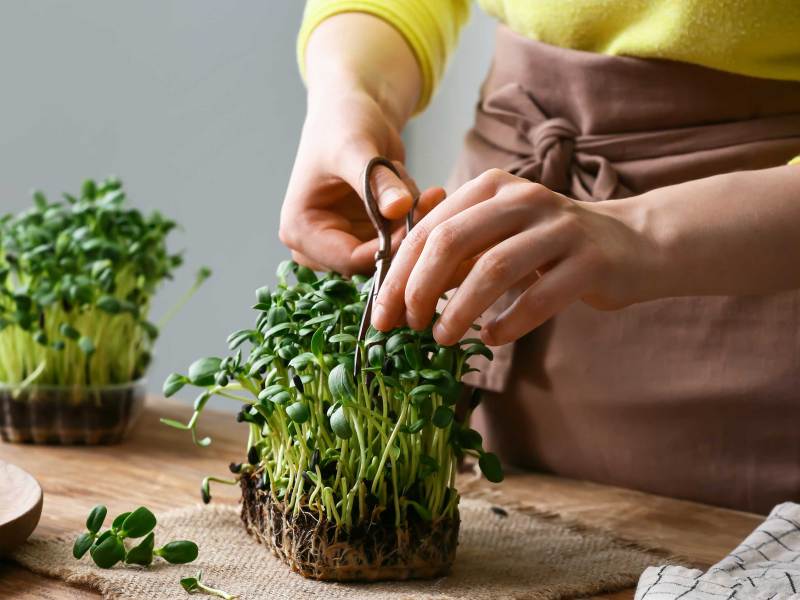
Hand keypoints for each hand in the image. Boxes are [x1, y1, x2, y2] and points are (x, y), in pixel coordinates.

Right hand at [279, 14, 443, 275]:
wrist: (354, 111)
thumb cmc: (342, 123)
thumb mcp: (356, 148)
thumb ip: (375, 181)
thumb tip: (399, 208)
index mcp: (299, 230)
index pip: (348, 260)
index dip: (387, 248)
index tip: (417, 218)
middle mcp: (316, 245)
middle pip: (369, 264)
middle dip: (402, 236)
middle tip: (429, 201)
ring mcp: (342, 242)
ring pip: (389, 255)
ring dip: (411, 225)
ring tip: (420, 189)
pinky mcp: (366, 236)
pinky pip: (399, 242)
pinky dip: (414, 219)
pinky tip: (422, 192)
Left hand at [371, 169, 657, 345]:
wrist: (631, 244)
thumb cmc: (549, 246)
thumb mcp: (497, 239)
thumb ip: (454, 256)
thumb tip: (401, 292)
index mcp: (492, 187)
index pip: (430, 228)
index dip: (399, 273)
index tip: (382, 313)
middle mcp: (524, 198)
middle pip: (454, 241)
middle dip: (419, 288)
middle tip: (407, 326)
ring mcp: (560, 228)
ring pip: (494, 268)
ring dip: (460, 309)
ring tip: (442, 337)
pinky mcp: (590, 261)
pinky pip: (539, 296)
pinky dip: (508, 323)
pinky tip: (491, 339)